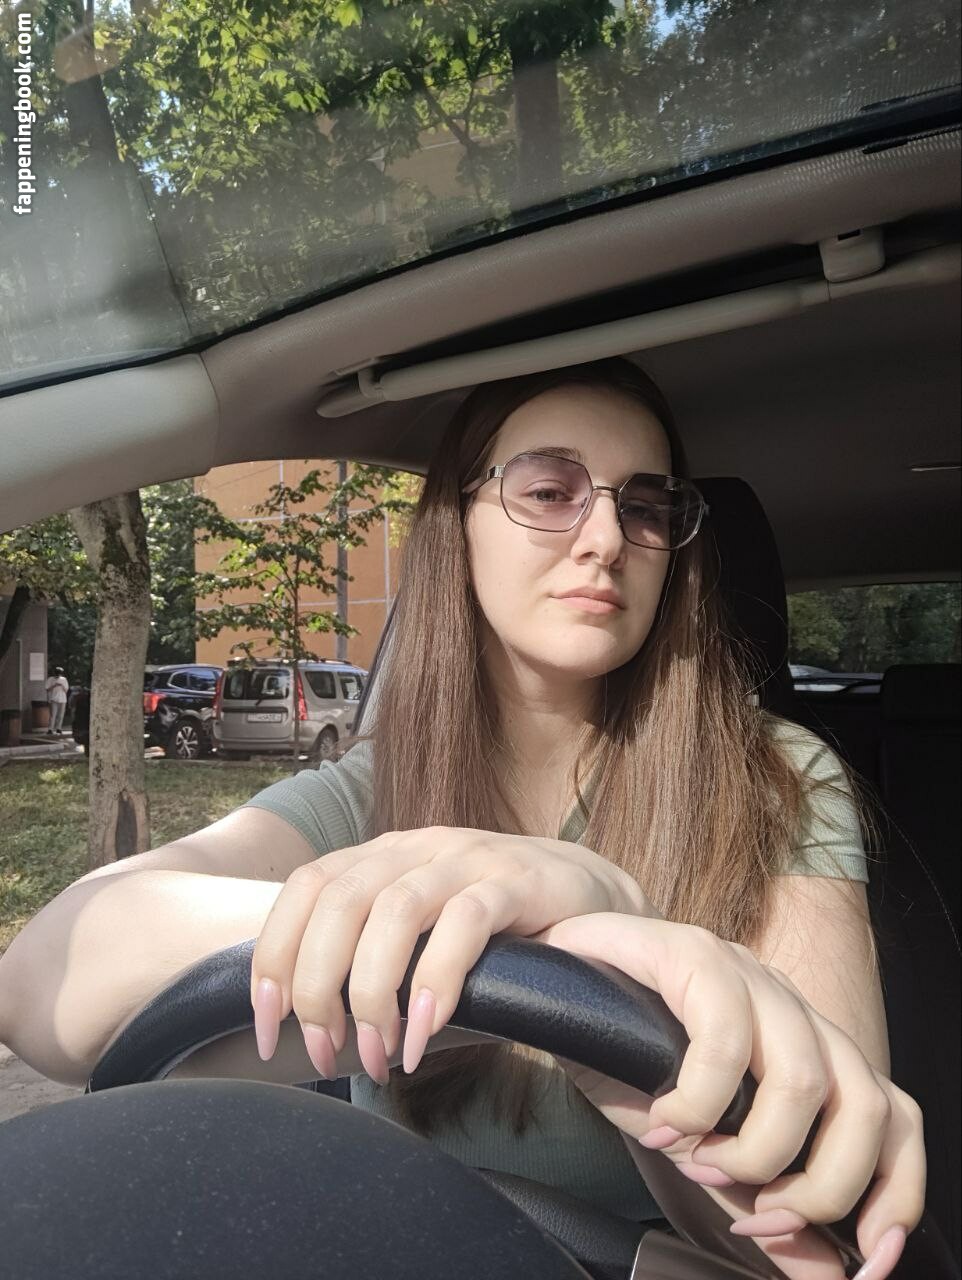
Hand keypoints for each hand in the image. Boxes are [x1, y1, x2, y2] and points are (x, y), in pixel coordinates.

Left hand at [250, 828, 650, 1082]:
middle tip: (326, 1051)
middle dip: (319, 986)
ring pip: (394, 910)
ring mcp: (468, 858)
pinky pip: (464, 926)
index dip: (274, 955)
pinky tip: (426, 1032)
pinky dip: (435, 984)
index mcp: (384, 856)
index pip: (306, 889)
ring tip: (379, 1054)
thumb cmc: (495, 927)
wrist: (594, 898)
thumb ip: (371, 954)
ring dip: (373, 993)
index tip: (267, 1028)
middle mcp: (418, 847)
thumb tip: (306, 1023)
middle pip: (339, 901)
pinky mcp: (517, 881)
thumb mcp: (421, 930)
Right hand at [536, 913, 924, 1279]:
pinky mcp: (696, 955)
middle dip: (820, 1188)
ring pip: (807, 1079)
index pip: (894, 1117)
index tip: (867, 1259)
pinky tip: (661, 1121)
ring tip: (698, 1164)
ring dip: (755, 1151)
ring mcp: (748, 975)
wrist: (560, 981)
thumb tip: (826, 1275)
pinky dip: (696, 1103)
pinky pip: (725, 1042)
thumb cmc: (628, 1058)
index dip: (896, 1192)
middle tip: (756, 1215)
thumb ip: (762, 1202)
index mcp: (808, 1048)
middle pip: (867, 1106)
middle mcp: (792, 1007)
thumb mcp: (702, 1149)